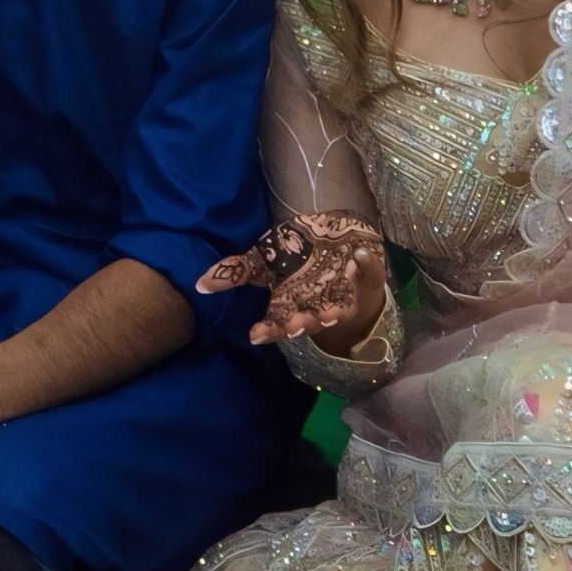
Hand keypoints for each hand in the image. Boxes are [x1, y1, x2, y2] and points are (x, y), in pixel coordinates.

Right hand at [198, 211, 389, 354]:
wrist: (336, 236)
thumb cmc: (296, 254)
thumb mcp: (262, 260)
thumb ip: (236, 271)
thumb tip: (200, 285)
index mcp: (291, 304)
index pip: (277, 323)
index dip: (269, 329)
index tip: (255, 334)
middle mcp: (317, 303)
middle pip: (310, 321)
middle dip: (304, 323)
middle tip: (296, 325)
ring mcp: (345, 292)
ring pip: (341, 308)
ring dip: (335, 310)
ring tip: (329, 312)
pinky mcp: (368, 274)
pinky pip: (371, 273)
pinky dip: (366, 266)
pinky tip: (358, 257)